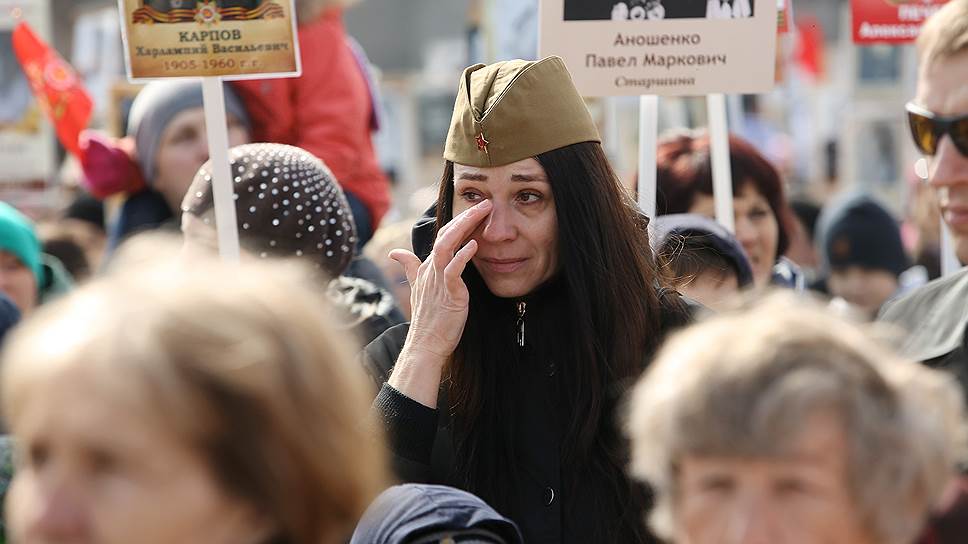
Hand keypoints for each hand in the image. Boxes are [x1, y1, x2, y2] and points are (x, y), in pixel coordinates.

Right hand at [387, 199, 491, 406]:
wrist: (426, 344)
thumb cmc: (428, 318)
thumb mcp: (418, 287)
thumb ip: (409, 267)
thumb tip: (395, 252)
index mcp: (427, 266)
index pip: (443, 236)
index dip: (458, 220)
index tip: (476, 209)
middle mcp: (431, 269)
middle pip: (445, 235)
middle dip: (465, 217)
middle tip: (485, 203)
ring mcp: (438, 280)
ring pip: (447, 246)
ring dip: (464, 227)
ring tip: (481, 213)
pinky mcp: (448, 293)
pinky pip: (454, 270)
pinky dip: (463, 256)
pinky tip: (474, 245)